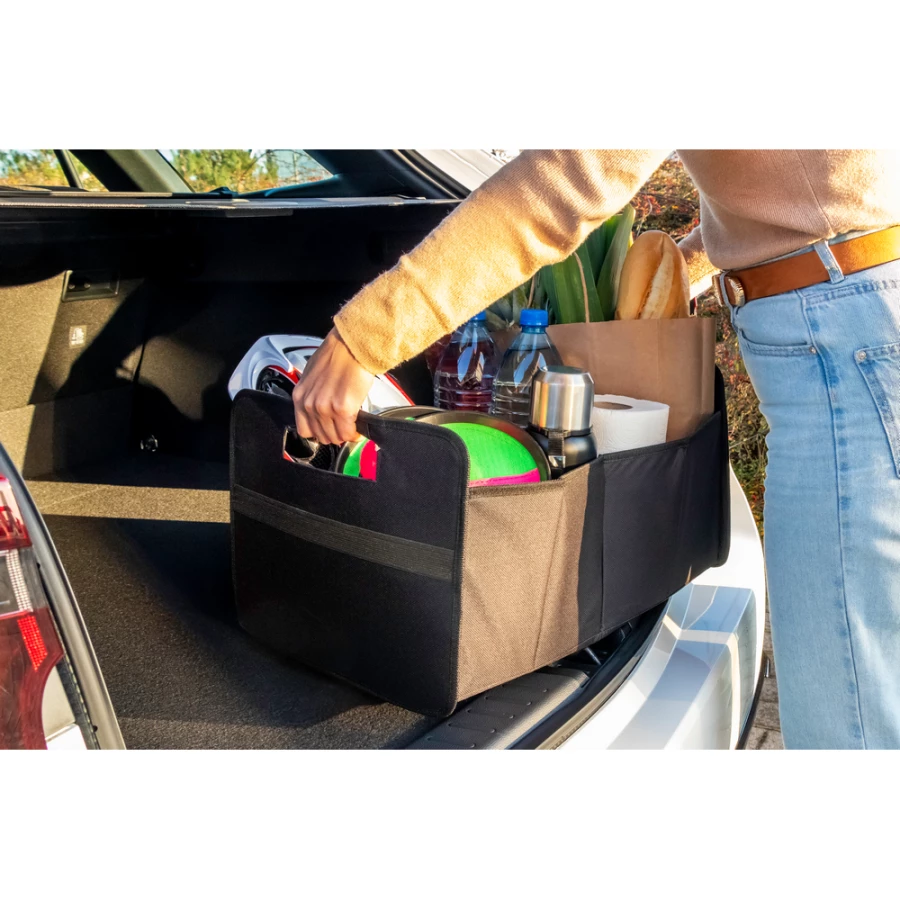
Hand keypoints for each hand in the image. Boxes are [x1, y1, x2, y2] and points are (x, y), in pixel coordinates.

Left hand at [292, 328, 374, 444]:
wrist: (351, 346)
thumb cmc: (336, 355)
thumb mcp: (312, 377)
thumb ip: (313, 396)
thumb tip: (321, 410)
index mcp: (300, 397)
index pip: (305, 430)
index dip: (319, 432)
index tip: (329, 429)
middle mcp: (310, 404)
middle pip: (321, 436)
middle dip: (334, 434)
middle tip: (343, 428)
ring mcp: (325, 408)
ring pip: (335, 437)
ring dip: (345, 435)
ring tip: (352, 427)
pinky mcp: (343, 409)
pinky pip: (348, 433)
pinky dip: (354, 434)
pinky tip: (358, 428)